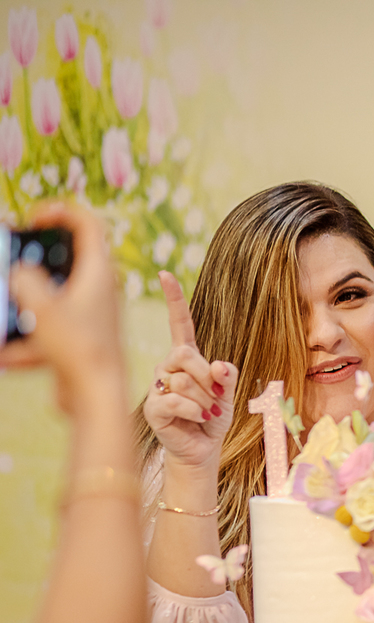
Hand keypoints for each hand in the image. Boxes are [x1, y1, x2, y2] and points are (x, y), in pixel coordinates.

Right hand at [0, 204, 122, 414]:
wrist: (97, 396)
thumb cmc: (77, 348)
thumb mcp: (42, 305)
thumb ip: (25, 279)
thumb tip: (20, 272)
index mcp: (99, 274)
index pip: (89, 226)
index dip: (64, 212)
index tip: (37, 215)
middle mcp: (100, 292)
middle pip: (70, 260)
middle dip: (38, 258)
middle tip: (16, 259)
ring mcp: (91, 316)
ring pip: (53, 298)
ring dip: (26, 304)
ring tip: (6, 313)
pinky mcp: (81, 340)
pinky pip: (48, 331)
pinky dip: (27, 341)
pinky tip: (8, 356)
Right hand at [142, 270, 237, 469]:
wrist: (203, 448)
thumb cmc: (214, 416)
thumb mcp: (228, 393)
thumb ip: (226, 377)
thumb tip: (219, 365)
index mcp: (187, 357)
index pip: (179, 323)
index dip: (174, 300)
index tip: (165, 274)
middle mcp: (168, 366)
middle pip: (185, 355)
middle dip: (207, 377)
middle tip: (217, 397)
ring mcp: (157, 386)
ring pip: (183, 381)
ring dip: (205, 400)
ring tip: (208, 412)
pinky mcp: (152, 407)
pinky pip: (175, 400)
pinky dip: (196, 411)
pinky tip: (200, 419)